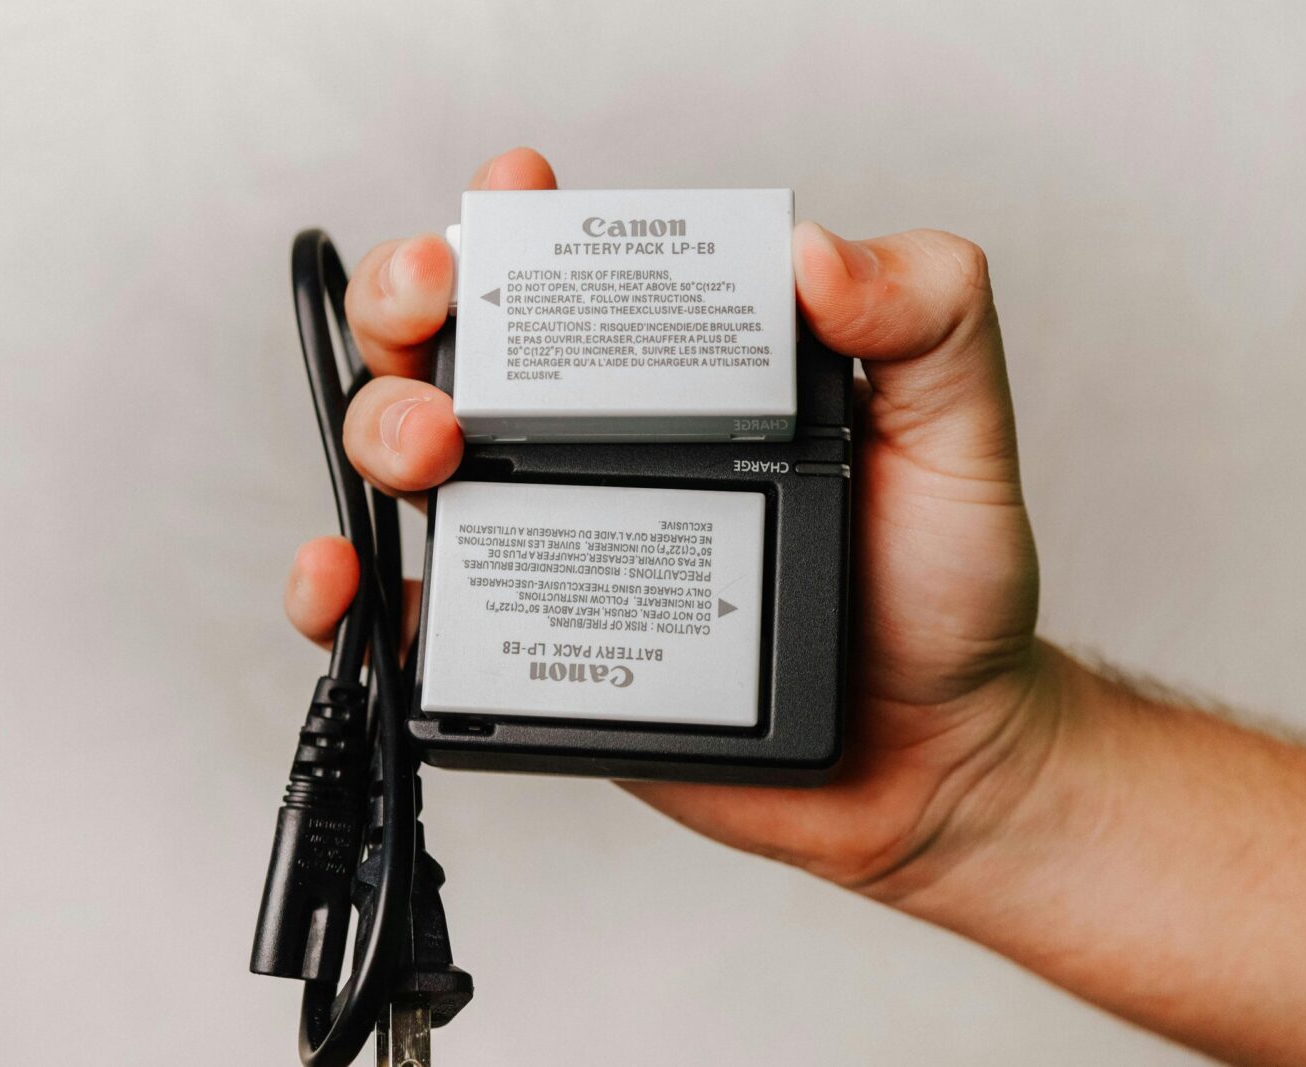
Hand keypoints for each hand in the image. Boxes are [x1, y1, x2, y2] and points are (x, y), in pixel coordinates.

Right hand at [284, 146, 1054, 900]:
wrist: (926, 762)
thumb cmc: (941, 596)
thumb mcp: (960, 432)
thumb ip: (927, 318)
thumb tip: (816, 254)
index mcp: (684, 376)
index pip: (576, 269)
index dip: (516, 218)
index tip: (513, 199)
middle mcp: (598, 443)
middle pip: (456, 342)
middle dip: (411, 302)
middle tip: (439, 317)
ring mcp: (550, 536)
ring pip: (405, 453)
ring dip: (376, 423)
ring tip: (427, 448)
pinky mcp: (527, 639)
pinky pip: (403, 607)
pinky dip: (345, 586)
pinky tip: (348, 574)